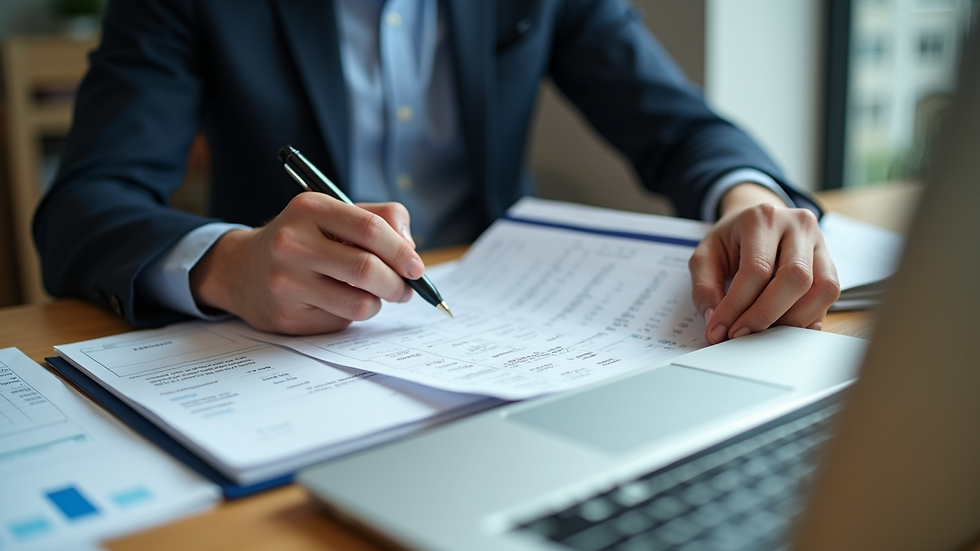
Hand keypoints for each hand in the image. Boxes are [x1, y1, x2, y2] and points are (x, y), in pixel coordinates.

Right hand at [190, 194, 422, 334]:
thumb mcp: (335, 214)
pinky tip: (338, 302)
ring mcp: (286, 282)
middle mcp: (292, 243)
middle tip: (405, 289)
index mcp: (309, 208)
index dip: (402, 251)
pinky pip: (342, 321)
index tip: (417, 267)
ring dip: (378, 302)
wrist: (242, 269)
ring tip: (373, 295)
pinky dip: (353, 314)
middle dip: (398, 284)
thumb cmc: (303, 239)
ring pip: (359, 302)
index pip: (370, 229)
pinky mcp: (287, 316)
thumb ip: (380, 219)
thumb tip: (411, 250)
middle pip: (367, 269)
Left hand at [689, 183, 839, 343]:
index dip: (737, 306)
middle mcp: (798, 226)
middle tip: (740, 335)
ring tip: (762, 332)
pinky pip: (828, 296)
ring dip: (792, 320)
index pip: (756, 269)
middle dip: (766, 315)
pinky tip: (782, 325)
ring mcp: (819, 244)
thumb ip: (704, 289)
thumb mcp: (704, 256)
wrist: (756, 220)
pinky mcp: (830, 263)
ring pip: (822, 289)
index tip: (720, 330)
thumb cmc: (731, 239)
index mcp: (762, 219)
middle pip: (795, 278)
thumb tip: (716, 324)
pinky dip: (807, 318)